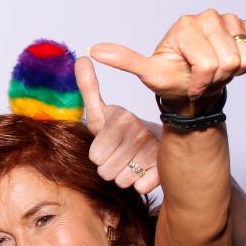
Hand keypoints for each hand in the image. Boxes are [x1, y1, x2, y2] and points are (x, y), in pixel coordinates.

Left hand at [76, 56, 159, 193]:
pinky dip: (140, 183)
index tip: (109, 144)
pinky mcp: (165, 168)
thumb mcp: (103, 111)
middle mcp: (139, 133)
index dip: (99, 154)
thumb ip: (89, 88)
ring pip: (121, 181)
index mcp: (122, 119)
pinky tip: (145, 171)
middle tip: (120, 154)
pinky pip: (140, 187)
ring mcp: (154, 151)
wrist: (161, 143)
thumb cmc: (122, 130)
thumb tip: (80, 58)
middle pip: (106, 171)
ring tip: (132, 161)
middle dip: (110, 166)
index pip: (95, 156)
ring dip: (124, 175)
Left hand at [89, 9, 245, 100]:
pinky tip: (231, 62)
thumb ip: (125, 61)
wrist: (196, 87)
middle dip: (216, 77)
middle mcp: (207, 17)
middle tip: (204, 78)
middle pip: (226, 59)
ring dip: (232, 71)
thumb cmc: (172, 81)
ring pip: (244, 56)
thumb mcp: (148, 73)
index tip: (190, 83)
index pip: (206, 63)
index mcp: (184, 25)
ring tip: (215, 71)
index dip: (201, 81)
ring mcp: (230, 20)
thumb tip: (94, 51)